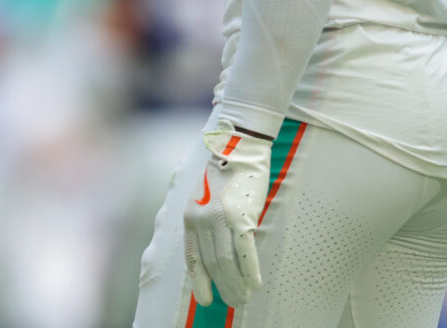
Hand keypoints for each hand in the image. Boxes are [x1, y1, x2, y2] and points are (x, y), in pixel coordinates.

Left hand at [183, 121, 269, 306]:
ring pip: (226, 262)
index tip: (205, 299)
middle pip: (211, 264)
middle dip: (222, 287)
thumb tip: (216, 250)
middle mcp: (200, 220)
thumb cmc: (226, 172)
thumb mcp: (206, 198)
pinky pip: (245, 251)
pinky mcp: (240, 215)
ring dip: (236, 285)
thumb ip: (207, 222)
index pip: (192, 258)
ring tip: (243, 298)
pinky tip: (256, 284)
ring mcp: (220, 218)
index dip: (199, 281)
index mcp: (190, 216)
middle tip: (234, 302)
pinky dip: (250, 271)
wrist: (238, 145)